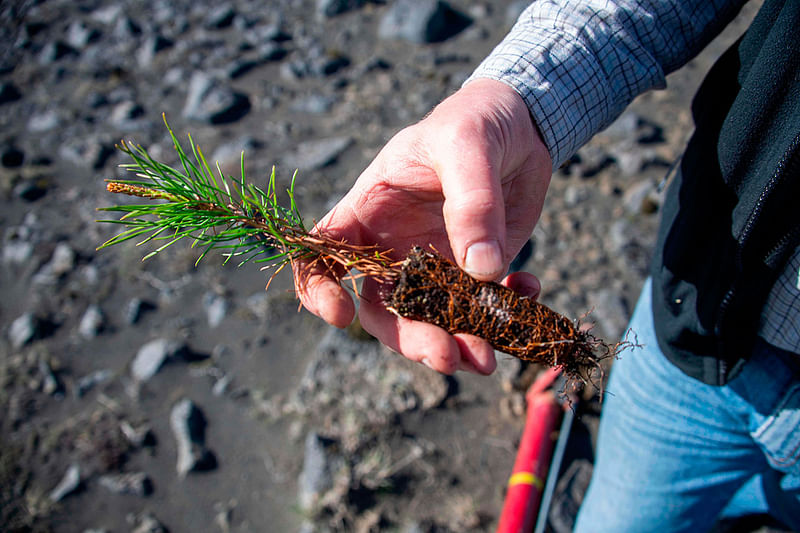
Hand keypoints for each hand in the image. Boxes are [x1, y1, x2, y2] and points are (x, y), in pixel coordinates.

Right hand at [295, 79, 551, 373]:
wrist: (520, 127)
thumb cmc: (474, 123)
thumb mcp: (467, 146)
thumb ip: (471, 203)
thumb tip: (481, 270)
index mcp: (368, 213)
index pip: (322, 255)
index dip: (318, 289)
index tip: (340, 313)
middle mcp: (394, 249)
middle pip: (382, 308)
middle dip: (409, 339)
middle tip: (447, 357)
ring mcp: (435, 267)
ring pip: (432, 322)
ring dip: (459, 343)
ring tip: (489, 357)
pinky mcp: (476, 275)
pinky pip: (483, 310)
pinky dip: (504, 316)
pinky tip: (528, 291)